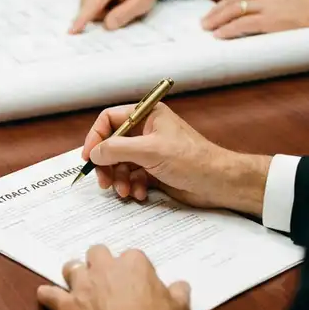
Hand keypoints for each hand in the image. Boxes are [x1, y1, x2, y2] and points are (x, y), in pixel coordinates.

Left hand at [37, 246, 191, 309]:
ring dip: (75, 275)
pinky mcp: (67, 306)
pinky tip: (47, 297)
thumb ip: (179, 292)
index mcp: (133, 264)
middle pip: (97, 252)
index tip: (134, 282)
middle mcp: (105, 268)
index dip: (132, 269)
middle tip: (105, 279)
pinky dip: (48, 296)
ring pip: (71, 267)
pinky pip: (49, 295)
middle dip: (100, 263)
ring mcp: (83, 286)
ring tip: (80, 286)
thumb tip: (181, 285)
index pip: (131, 256)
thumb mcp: (180, 308)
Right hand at [72, 0, 169, 33]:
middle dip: (103, 14)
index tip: (71, 31)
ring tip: (116, 0)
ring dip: (101, 10)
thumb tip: (106, 25)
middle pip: (90, 9)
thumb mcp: (143, 2)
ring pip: (87, 7)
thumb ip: (125, 14)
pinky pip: (87, 3)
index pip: (94, 3)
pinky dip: (98, 4)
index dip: (83, 18)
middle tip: (121, 5)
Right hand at [83, 103, 270, 215]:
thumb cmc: (193, 159)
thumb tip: (95, 153)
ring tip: (124, 191)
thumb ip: (117, 149)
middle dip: (107, 165)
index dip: (96, 137)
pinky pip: (132, 177)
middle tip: (104, 181)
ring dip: (119, 179)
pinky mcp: (154, 171)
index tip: (89, 157)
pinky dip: (132, 187)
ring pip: (120, 164)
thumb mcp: (150, 151)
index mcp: (147, 115)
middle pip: (112, 145)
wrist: (219, 183)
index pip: (110, 120)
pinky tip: (140, 194)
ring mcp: (150, 152)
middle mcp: (147, 131)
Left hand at [201, 0, 308, 38]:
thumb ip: (271, 3)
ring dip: (218, 21)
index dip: (225, 3)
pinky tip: (220, 35)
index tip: (215, 12)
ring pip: (235, 11)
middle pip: (234, 0)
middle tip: (205, 22)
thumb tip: (251, 14)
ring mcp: (269, 6)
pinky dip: (229, 30)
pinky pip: (243, 25)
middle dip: (217, 11)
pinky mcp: (271, 20)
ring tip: (208, 29)